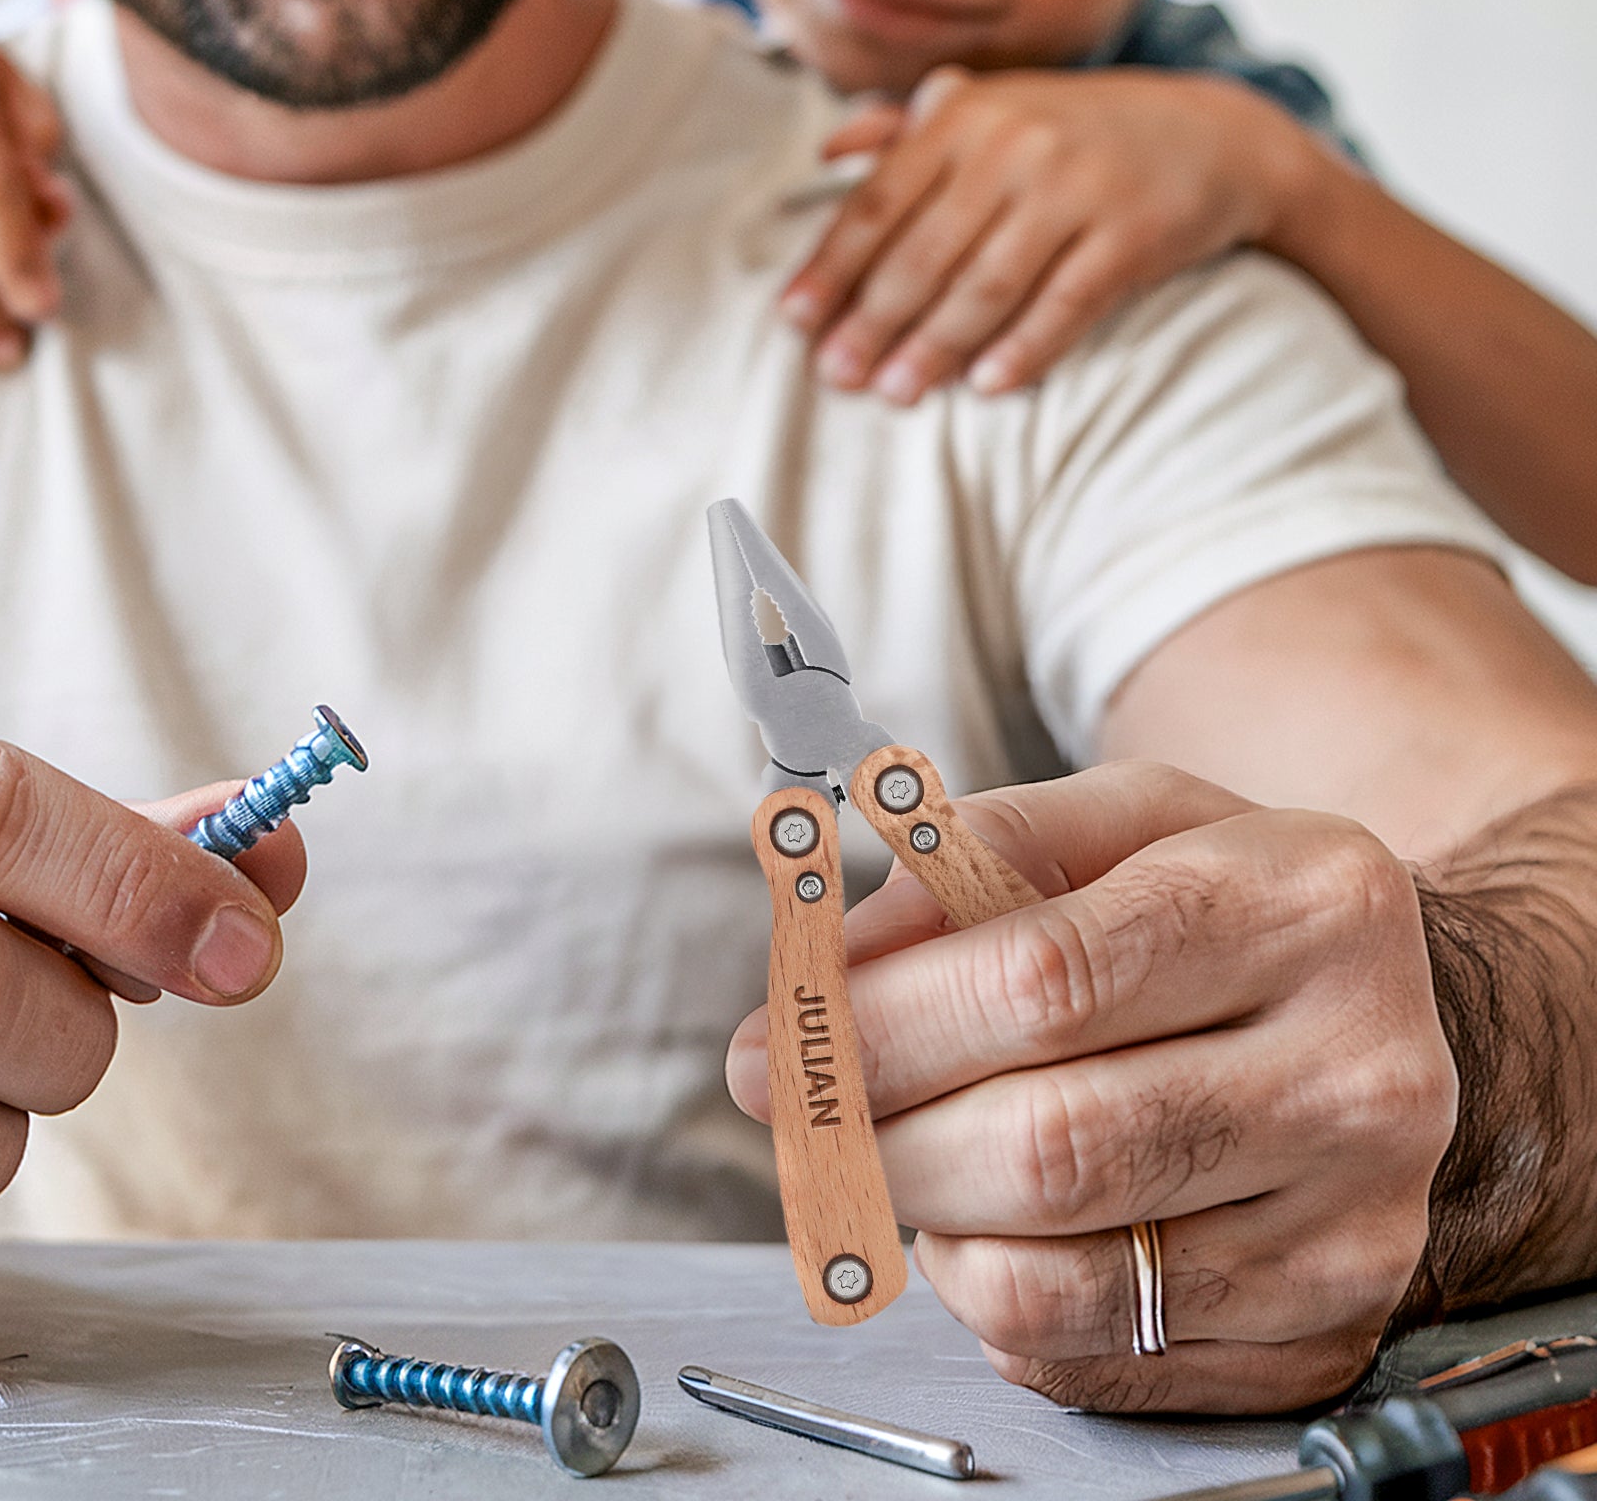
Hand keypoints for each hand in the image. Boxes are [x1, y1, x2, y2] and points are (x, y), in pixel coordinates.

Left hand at [726, 762, 1456, 1413]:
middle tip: (808, 1115)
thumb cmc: (1228, 905)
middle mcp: (1358, 1073)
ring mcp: (1354, 1224)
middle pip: (1048, 1146)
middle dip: (879, 1136)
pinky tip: (1006, 1224)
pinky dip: (1001, 1300)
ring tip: (924, 1152)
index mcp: (1303, 905)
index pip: (1045, 979)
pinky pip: (1099, 1356)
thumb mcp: (1122, 820)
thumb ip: (971, 855)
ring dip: (933, 1224)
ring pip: (1060, 1274)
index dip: (881, 1021)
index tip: (772, 1043)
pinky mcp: (1329, 1332)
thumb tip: (838, 956)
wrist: (1402, 1019)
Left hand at [782, 68, 1317, 402]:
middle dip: (873, 319)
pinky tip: (986, 386)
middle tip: (835, 376)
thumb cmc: (1076, 133)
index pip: (881, 201)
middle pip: (927, 251)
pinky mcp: (1135, 233)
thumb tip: (827, 151)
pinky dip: (1025, 347)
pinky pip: (1068, 303)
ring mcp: (1079, 188)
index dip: (834, 264)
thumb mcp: (996, 109)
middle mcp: (1017, 145)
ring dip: (935, 345)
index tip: (794, 319)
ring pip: (989, 283)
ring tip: (894, 393)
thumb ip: (910, 130)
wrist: (1216, 136)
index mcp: (968, 117)